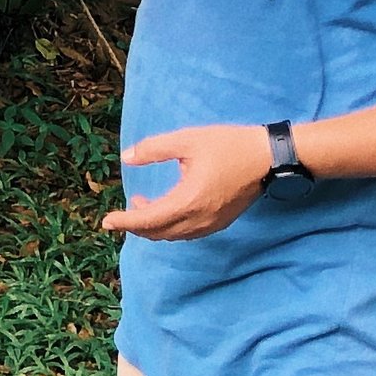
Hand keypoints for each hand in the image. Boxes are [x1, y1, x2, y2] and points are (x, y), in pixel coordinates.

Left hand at [103, 125, 277, 239]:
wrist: (269, 157)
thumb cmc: (229, 145)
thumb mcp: (187, 140)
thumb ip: (154, 149)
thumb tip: (127, 158)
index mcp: (188, 201)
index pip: (148, 219)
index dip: (125, 221)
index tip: (106, 221)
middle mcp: (199, 219)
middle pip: (159, 233)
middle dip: (135, 226)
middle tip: (119, 215)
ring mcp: (212, 223)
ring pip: (174, 235)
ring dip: (153, 226)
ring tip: (140, 204)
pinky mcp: (221, 222)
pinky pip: (188, 233)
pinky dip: (170, 226)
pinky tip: (166, 208)